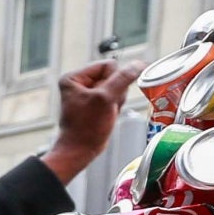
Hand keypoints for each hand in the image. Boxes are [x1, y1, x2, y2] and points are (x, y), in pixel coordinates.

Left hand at [42, 60, 142, 182]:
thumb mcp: (105, 99)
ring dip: (117, 100)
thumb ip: (122, 79)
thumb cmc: (86, 127)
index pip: (108, 65)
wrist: (80, 151)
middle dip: (116, 92)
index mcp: (74, 77)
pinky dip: (116, 106)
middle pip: (114, 75)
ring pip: (117, 87)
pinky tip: (108, 115)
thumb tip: (138, 64)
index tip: (107, 97)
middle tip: (106, 107)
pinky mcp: (96, 102)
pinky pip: (115, 97)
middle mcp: (80, 82)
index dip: (115, 79)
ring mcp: (89, 93)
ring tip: (107, 112)